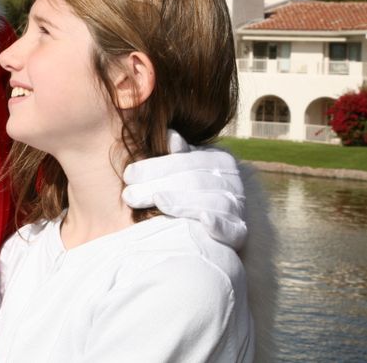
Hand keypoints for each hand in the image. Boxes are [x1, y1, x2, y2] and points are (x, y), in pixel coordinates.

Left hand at [122, 129, 246, 248]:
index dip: (154, 167)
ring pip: (211, 201)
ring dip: (182, 202)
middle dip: (158, 186)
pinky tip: (204, 220)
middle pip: (193, 181)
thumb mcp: (182, 168)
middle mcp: (231, 181)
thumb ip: (175, 155)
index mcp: (218, 159)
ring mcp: (237, 206)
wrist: (213, 223)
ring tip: (158, 202)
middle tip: (129, 196)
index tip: (127, 175)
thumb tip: (170, 135)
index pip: (184, 161)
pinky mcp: (239, 232)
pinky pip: (233, 229)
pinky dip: (220, 225)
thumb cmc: (187, 189)